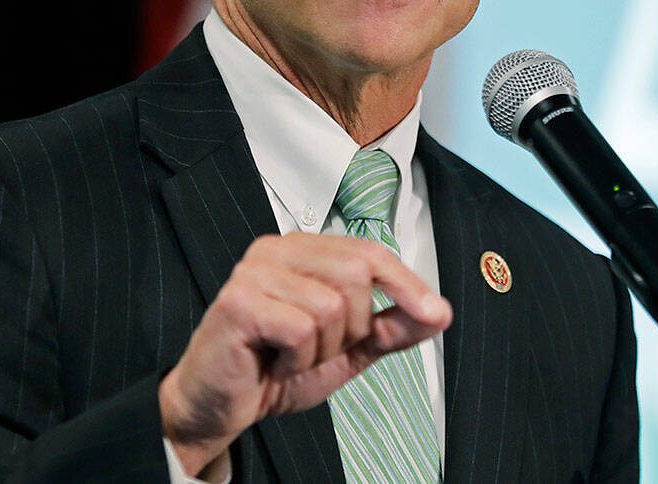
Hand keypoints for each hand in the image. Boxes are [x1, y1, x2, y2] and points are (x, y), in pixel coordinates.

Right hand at [158, 233, 451, 475]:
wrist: (218, 407)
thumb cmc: (273, 371)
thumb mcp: (345, 351)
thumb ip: (389, 328)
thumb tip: (439, 313)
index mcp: (302, 249)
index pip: (369, 252)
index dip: (406, 283)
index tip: (436, 313)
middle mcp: (275, 249)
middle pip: (356, 273)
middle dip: (353, 326)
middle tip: (320, 349)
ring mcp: (253, 271)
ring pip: (331, 304)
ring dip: (322, 348)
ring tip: (291, 357)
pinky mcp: (238, 300)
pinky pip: (302, 328)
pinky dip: (297, 359)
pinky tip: (274, 362)